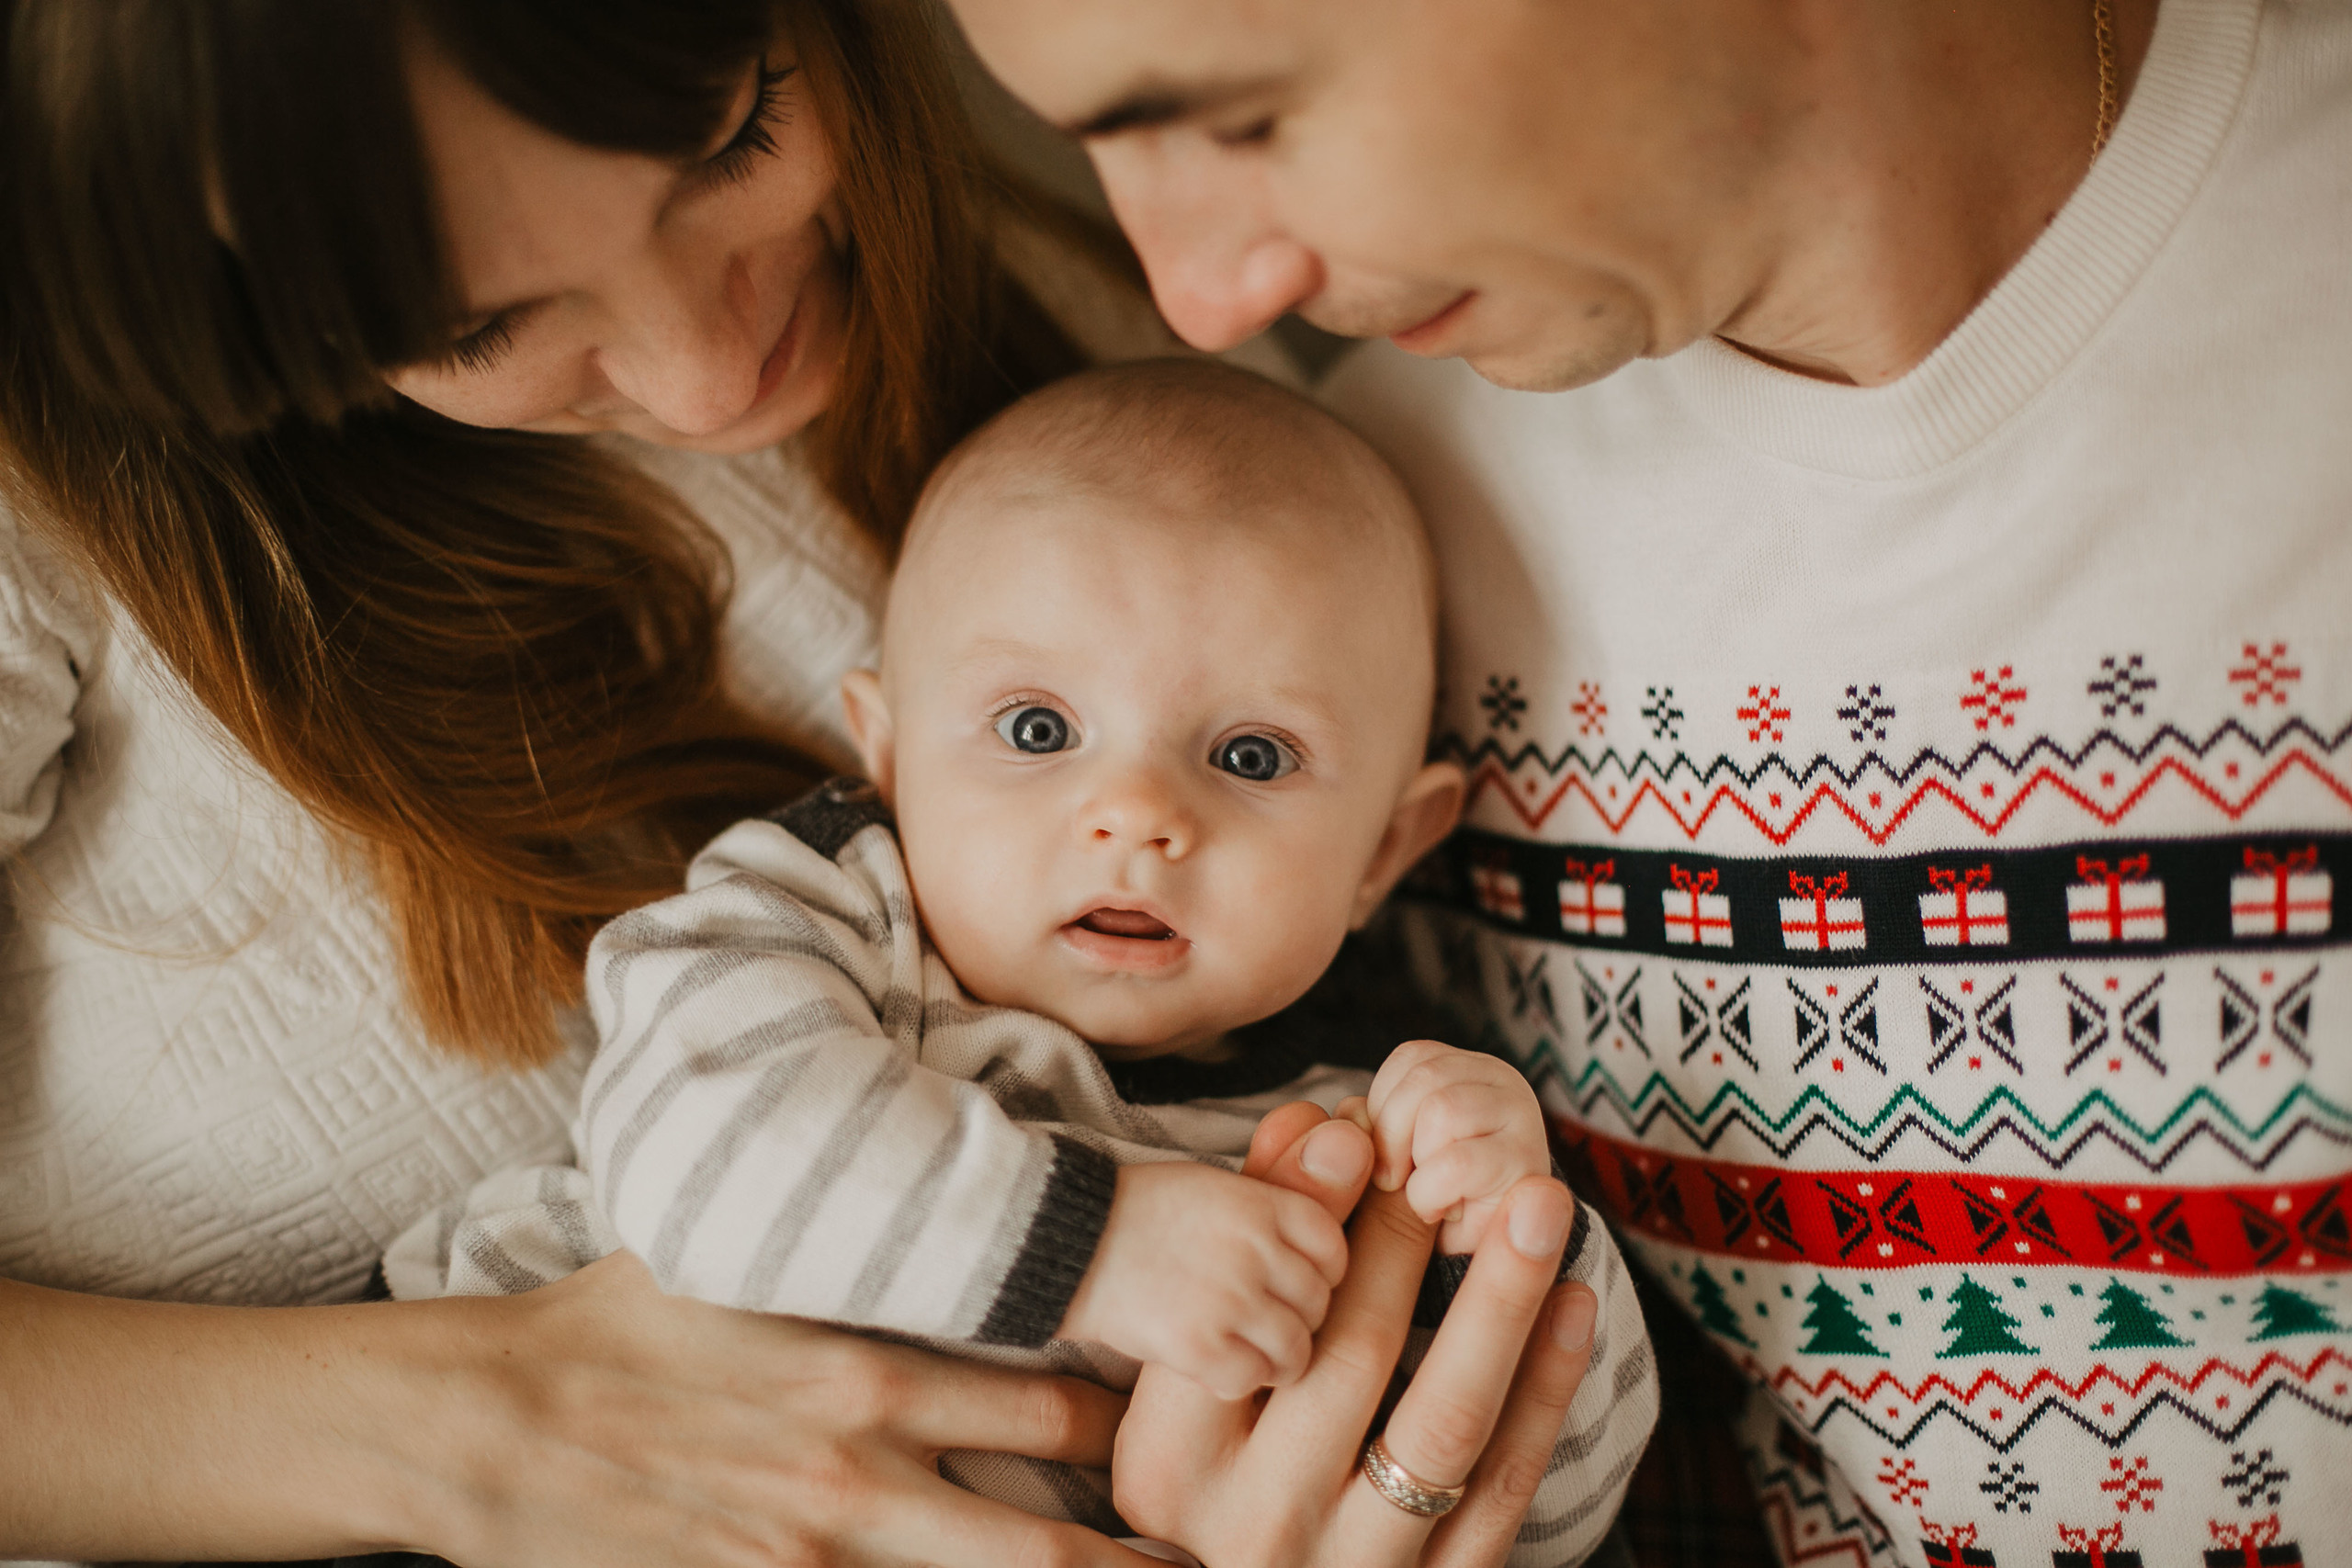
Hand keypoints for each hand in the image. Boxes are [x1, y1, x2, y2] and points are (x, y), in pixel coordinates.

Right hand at [0, 1252, 1160, 1567]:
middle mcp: (864, 1472)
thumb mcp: (757, 1262)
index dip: (1136, 1435)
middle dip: (1135, 1556)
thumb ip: (860, 1257)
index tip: (1190, 1439)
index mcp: (875, 1367)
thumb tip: (940, 1211)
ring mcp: (817, 1552)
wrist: (491, 1419)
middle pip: (1050, 1536)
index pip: (1056, 1408)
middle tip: (1211, 1559)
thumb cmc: (623, 1321)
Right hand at [1060, 1159, 1349, 1398]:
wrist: (1064, 1238)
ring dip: (1276, 1358)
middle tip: (1264, 1321)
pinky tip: (1215, 1367)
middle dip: (1298, 1317)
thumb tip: (1315, 1229)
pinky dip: (1238, 1380)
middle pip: (1318, 1303)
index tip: (1297, 1282)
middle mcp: (1256, 1251)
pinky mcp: (1199, 1347)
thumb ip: (1267, 1206)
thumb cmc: (1135, 1210)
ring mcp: (1231, 1301)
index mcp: (1262, 1205)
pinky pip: (1251, 1379)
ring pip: (1296, 1350)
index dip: (1322, 1272)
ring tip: (1245, 1351)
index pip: (1334, 1248)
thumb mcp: (1211, 1186)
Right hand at [1111, 1102, 1598, 1567]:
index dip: (1303, 1218)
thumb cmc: (1213, 1489)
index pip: (1242, 1322)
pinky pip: (1504, 1486)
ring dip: (1502, 1303)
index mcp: (1173, 1467)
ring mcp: (1353, 1565)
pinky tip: (1572, 1305)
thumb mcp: (1179, 1397)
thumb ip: (1230, 1263)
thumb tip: (1307, 1125)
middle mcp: (1259, 1522)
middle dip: (1405, 1243)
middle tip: (1459, 1158)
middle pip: (1346, 1359)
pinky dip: (1546, 1389)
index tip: (1351, 1133)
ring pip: (1443, 1423)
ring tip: (1541, 1208)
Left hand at [1366, 1040, 1552, 1253]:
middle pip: (1424, 1077)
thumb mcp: (1391, 1149)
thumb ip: (1369, 1122)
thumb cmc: (1428, 1195)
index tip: (1389, 1153)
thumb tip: (1352, 1112)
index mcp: (1468, 1068)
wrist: (1476, 1256)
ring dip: (1419, 1165)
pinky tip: (1443, 1210)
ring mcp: (1522, 1117)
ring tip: (1431, 1193)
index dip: (1384, 1107)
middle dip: (1395, 1136)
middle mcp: (1502, 1080)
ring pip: (1442, 1110)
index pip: (1411, 1058)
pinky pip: (1455, 1163)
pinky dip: (1431, 1194)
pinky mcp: (1529, 1163)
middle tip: (1398, 1181)